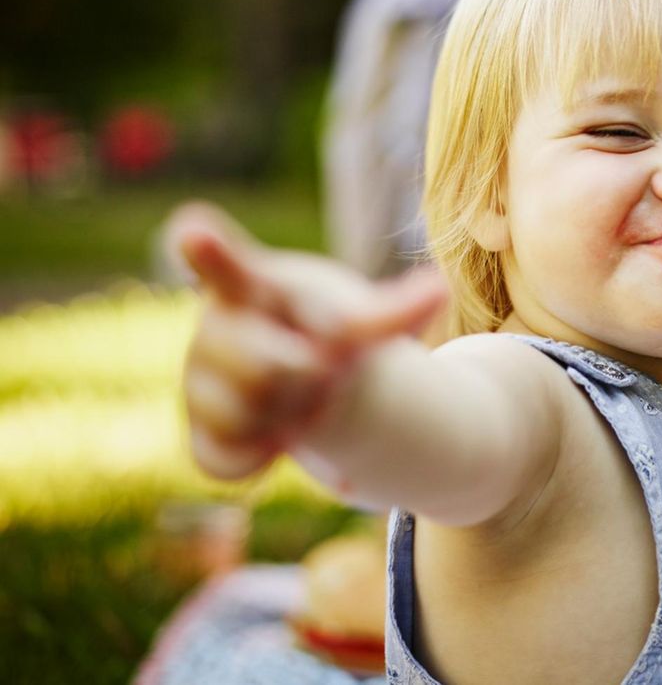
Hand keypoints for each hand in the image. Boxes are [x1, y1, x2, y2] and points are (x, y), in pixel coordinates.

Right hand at [175, 202, 447, 479]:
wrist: (314, 373)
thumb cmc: (334, 328)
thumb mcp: (364, 318)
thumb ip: (394, 309)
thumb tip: (440, 289)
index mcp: (252, 285)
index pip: (226, 265)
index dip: (209, 252)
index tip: (193, 230)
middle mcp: (213, 328)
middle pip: (265, 368)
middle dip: (306, 374)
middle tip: (321, 366)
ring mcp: (198, 381)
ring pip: (247, 416)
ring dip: (289, 414)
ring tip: (300, 392)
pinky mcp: (200, 432)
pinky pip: (230, 459)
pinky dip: (264, 454)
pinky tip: (275, 433)